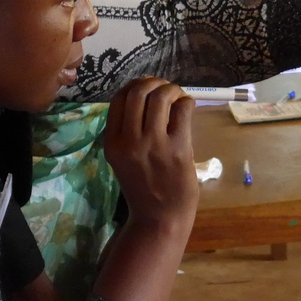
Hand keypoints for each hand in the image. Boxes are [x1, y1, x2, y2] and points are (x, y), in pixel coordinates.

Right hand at [103, 77, 197, 229]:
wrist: (159, 218)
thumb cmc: (143, 188)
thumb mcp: (122, 159)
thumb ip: (128, 131)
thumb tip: (144, 95)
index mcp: (112, 142)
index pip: (118, 98)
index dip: (134, 86)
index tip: (146, 88)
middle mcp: (129, 140)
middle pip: (138, 92)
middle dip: (154, 82)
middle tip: (165, 88)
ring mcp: (154, 144)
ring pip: (161, 96)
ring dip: (172, 89)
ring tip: (178, 96)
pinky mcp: (178, 149)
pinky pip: (182, 110)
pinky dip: (186, 102)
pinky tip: (188, 107)